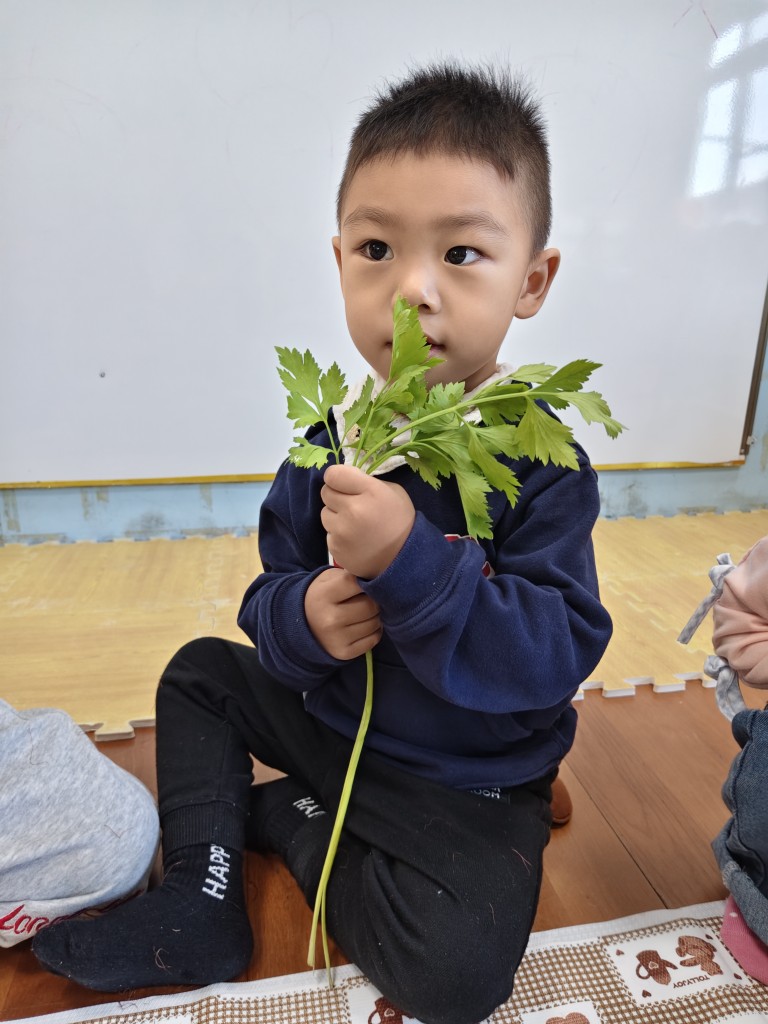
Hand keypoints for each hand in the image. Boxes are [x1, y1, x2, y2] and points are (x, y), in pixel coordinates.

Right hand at [305, 568, 381, 659]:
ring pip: (375, 623)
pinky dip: (374, 631)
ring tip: (366, 612)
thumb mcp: (328, 579)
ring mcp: (337, 638)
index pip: (358, 583)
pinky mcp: (344, 653)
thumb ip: (350, 574)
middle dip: (374, 600)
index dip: (365, 581)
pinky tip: (364, 625)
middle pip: (370, 606)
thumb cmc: (322, 596)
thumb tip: (375, 576)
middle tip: (368, 598)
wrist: (303, 624)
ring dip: (376, 616)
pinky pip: (373, 639)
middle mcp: (330, 619)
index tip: (363, 583)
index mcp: (324, 595)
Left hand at [320, 464, 414, 578]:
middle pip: (325, 492)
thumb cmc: (400, 521)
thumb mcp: (392, 492)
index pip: (333, 474)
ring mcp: (342, 531)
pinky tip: (354, 540)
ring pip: (324, 513)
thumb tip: (346, 480)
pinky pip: (329, 534)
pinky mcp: (335, 548)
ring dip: (335, 516)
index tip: (344, 483)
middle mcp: (353, 510)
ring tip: (354, 524)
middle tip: (351, 504)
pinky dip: (338, 535)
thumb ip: (366, 482)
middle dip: (337, 496)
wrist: (403, 559)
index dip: (337, 477)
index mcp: (370, 491)